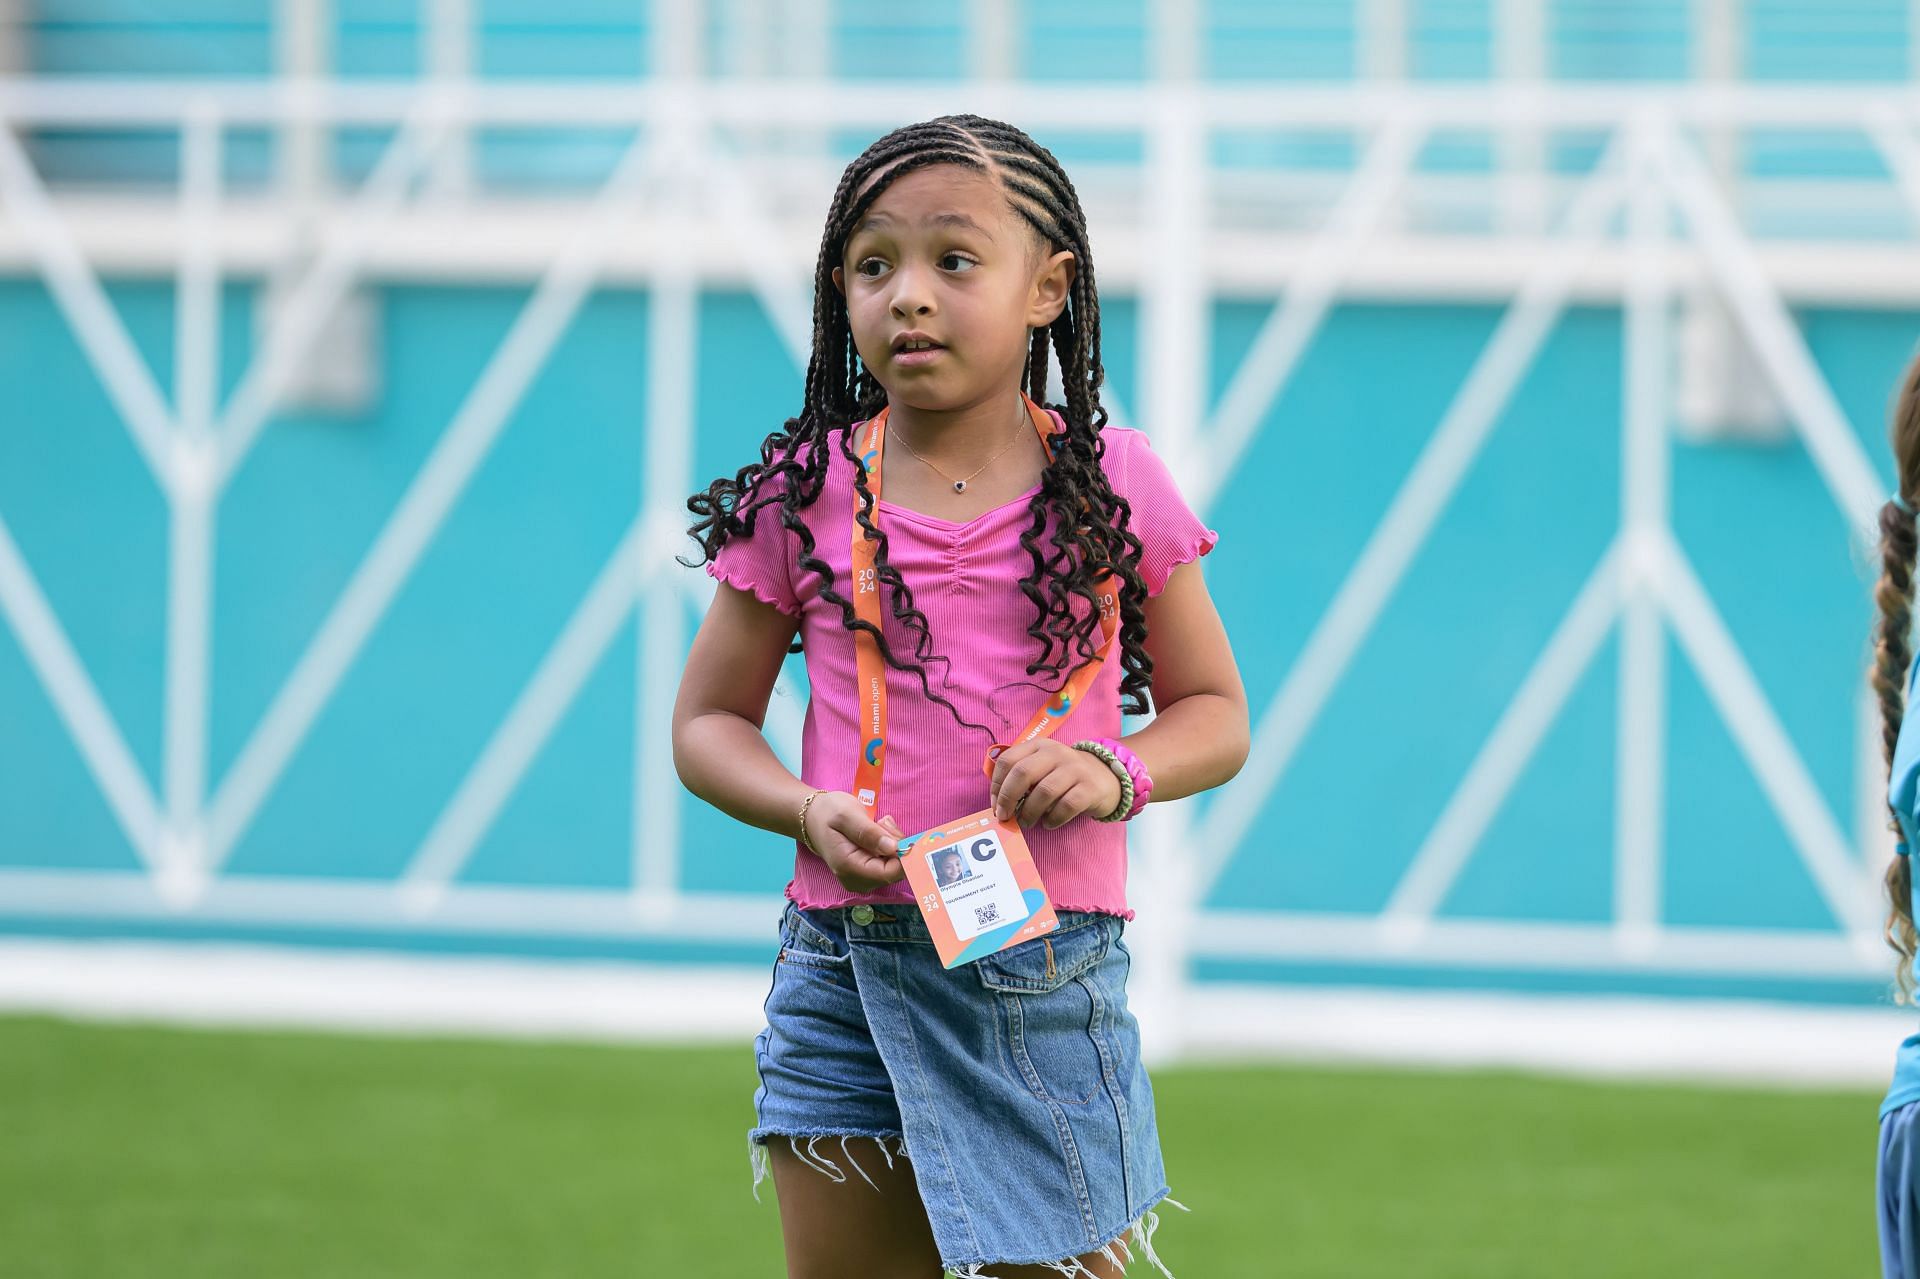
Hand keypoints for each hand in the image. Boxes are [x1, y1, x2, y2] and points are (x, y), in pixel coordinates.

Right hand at [800, 792, 907, 891]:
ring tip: (878, 824)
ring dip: (893, 843)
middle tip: (883, 821)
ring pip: (894, 866)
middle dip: (897, 844)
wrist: (813, 818)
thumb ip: (869, 832)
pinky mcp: (867, 873)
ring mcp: (863, 879)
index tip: (897, 831)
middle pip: (895, 870)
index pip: (890, 873)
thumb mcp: (847, 815)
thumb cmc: (828, 813)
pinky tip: (878, 832)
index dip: (903, 854)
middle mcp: (857, 880)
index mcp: (850, 868)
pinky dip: (890, 846)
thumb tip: (893, 848)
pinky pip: (889, 863)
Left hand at [988, 740, 1122, 829]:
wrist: (1106, 776)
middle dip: (1008, 798)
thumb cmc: (1064, 776)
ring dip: (1029, 812)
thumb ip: (1022, 778)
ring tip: (1026, 823)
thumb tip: (999, 804)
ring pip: (1044, 792)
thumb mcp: (1043, 767)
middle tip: (1005, 816)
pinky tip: (1048, 823)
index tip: (995, 805)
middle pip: (1023, 773)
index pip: (1008, 760)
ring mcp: (1075, 769)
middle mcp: (1056, 753)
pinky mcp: (1090, 788)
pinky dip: (1053, 819)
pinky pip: (1066, 806)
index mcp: (1039, 746)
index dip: (996, 785)